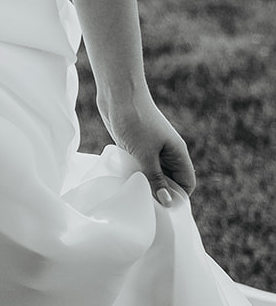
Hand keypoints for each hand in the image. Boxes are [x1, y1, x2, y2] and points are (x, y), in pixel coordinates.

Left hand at [99, 88, 195, 206]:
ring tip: (133, 196)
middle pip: (170, 180)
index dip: (178, 197)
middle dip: (160, 193)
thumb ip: (155, 178)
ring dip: (145, 183)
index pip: (186, 183)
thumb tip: (167, 201)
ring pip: (153, 173)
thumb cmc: (135, 121)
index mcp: (178, 153)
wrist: (118, 94)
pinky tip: (123, 181)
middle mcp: (167, 152)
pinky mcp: (135, 145)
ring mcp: (151, 148)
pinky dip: (133, 173)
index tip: (163, 210)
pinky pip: (139, 165)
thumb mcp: (145, 154)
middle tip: (145, 207)